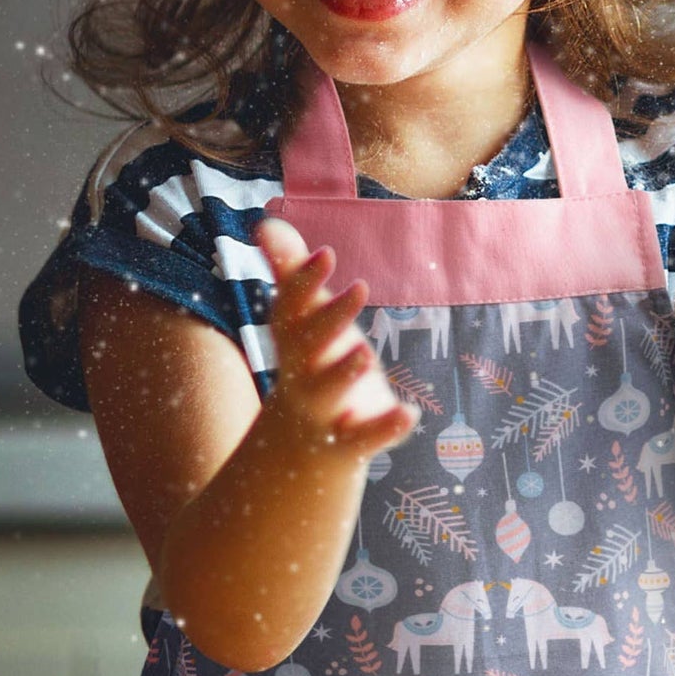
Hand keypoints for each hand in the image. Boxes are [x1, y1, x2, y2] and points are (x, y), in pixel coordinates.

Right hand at [255, 217, 416, 457]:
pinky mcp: (350, 441)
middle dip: (332, 317)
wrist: (297, 453)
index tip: (326, 253)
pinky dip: (385, 428)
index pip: (290, 308)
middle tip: (361, 287)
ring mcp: (324, 410)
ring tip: (366, 352)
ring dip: (345, 372)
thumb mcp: (301, 324)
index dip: (304, 281)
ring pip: (328, 392)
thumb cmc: (309, 367)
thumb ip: (289, 274)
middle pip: (309, 345)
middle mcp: (301, 372)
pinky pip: (364, 437)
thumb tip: (265, 223)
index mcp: (292, 341)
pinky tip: (409, 413)